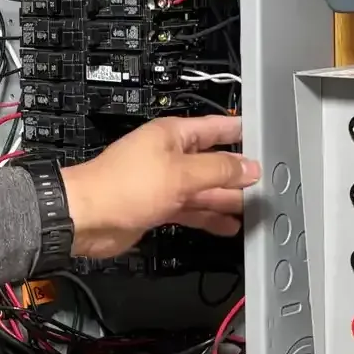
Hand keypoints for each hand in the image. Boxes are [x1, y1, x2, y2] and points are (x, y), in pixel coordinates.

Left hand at [61, 115, 258, 259]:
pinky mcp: (158, 206)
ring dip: (226, 198)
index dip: (240, 132)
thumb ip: (219, 169)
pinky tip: (228, 225)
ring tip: (254, 208)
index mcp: (173, 135)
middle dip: (237, 172)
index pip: (215, 127)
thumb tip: (249, 167)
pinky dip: (209, 216)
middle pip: (212, 161)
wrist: (87, 217)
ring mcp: (164, 182)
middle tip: (266, 183)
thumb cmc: (123, 186)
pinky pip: (191, 209)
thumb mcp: (181, 174)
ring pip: (204, 188)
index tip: (265, 138)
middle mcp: (170, 156)